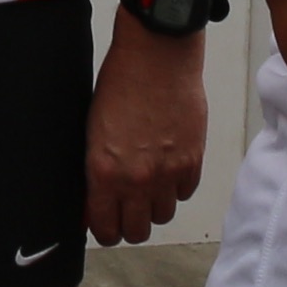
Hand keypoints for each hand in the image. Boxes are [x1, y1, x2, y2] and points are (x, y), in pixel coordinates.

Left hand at [84, 23, 208, 245]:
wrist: (157, 55)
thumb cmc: (121, 81)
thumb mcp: (93, 129)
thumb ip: (96, 171)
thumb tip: (95, 200)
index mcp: (103, 171)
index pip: (105, 228)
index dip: (104, 230)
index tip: (105, 224)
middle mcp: (136, 179)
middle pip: (137, 232)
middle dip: (129, 224)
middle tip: (125, 208)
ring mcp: (168, 172)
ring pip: (163, 216)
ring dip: (154, 205)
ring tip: (148, 184)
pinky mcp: (193, 161)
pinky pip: (185, 193)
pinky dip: (176, 186)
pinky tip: (167, 166)